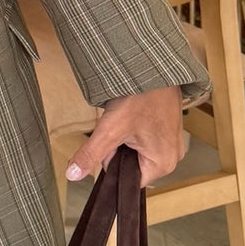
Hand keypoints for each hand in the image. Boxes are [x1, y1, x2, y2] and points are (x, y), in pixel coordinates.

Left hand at [66, 85, 184, 188]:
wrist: (154, 67)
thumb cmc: (140, 96)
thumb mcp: (110, 128)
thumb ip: (91, 154)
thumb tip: (72, 175)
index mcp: (163, 164)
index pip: (127, 178)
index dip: (112, 160)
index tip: (111, 139)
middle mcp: (172, 156)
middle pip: (131, 164)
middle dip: (119, 147)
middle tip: (119, 124)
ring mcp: (172, 141)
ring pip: (136, 149)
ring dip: (125, 135)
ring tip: (127, 116)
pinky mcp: (169, 128)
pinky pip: (145, 137)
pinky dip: (134, 127)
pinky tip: (133, 112)